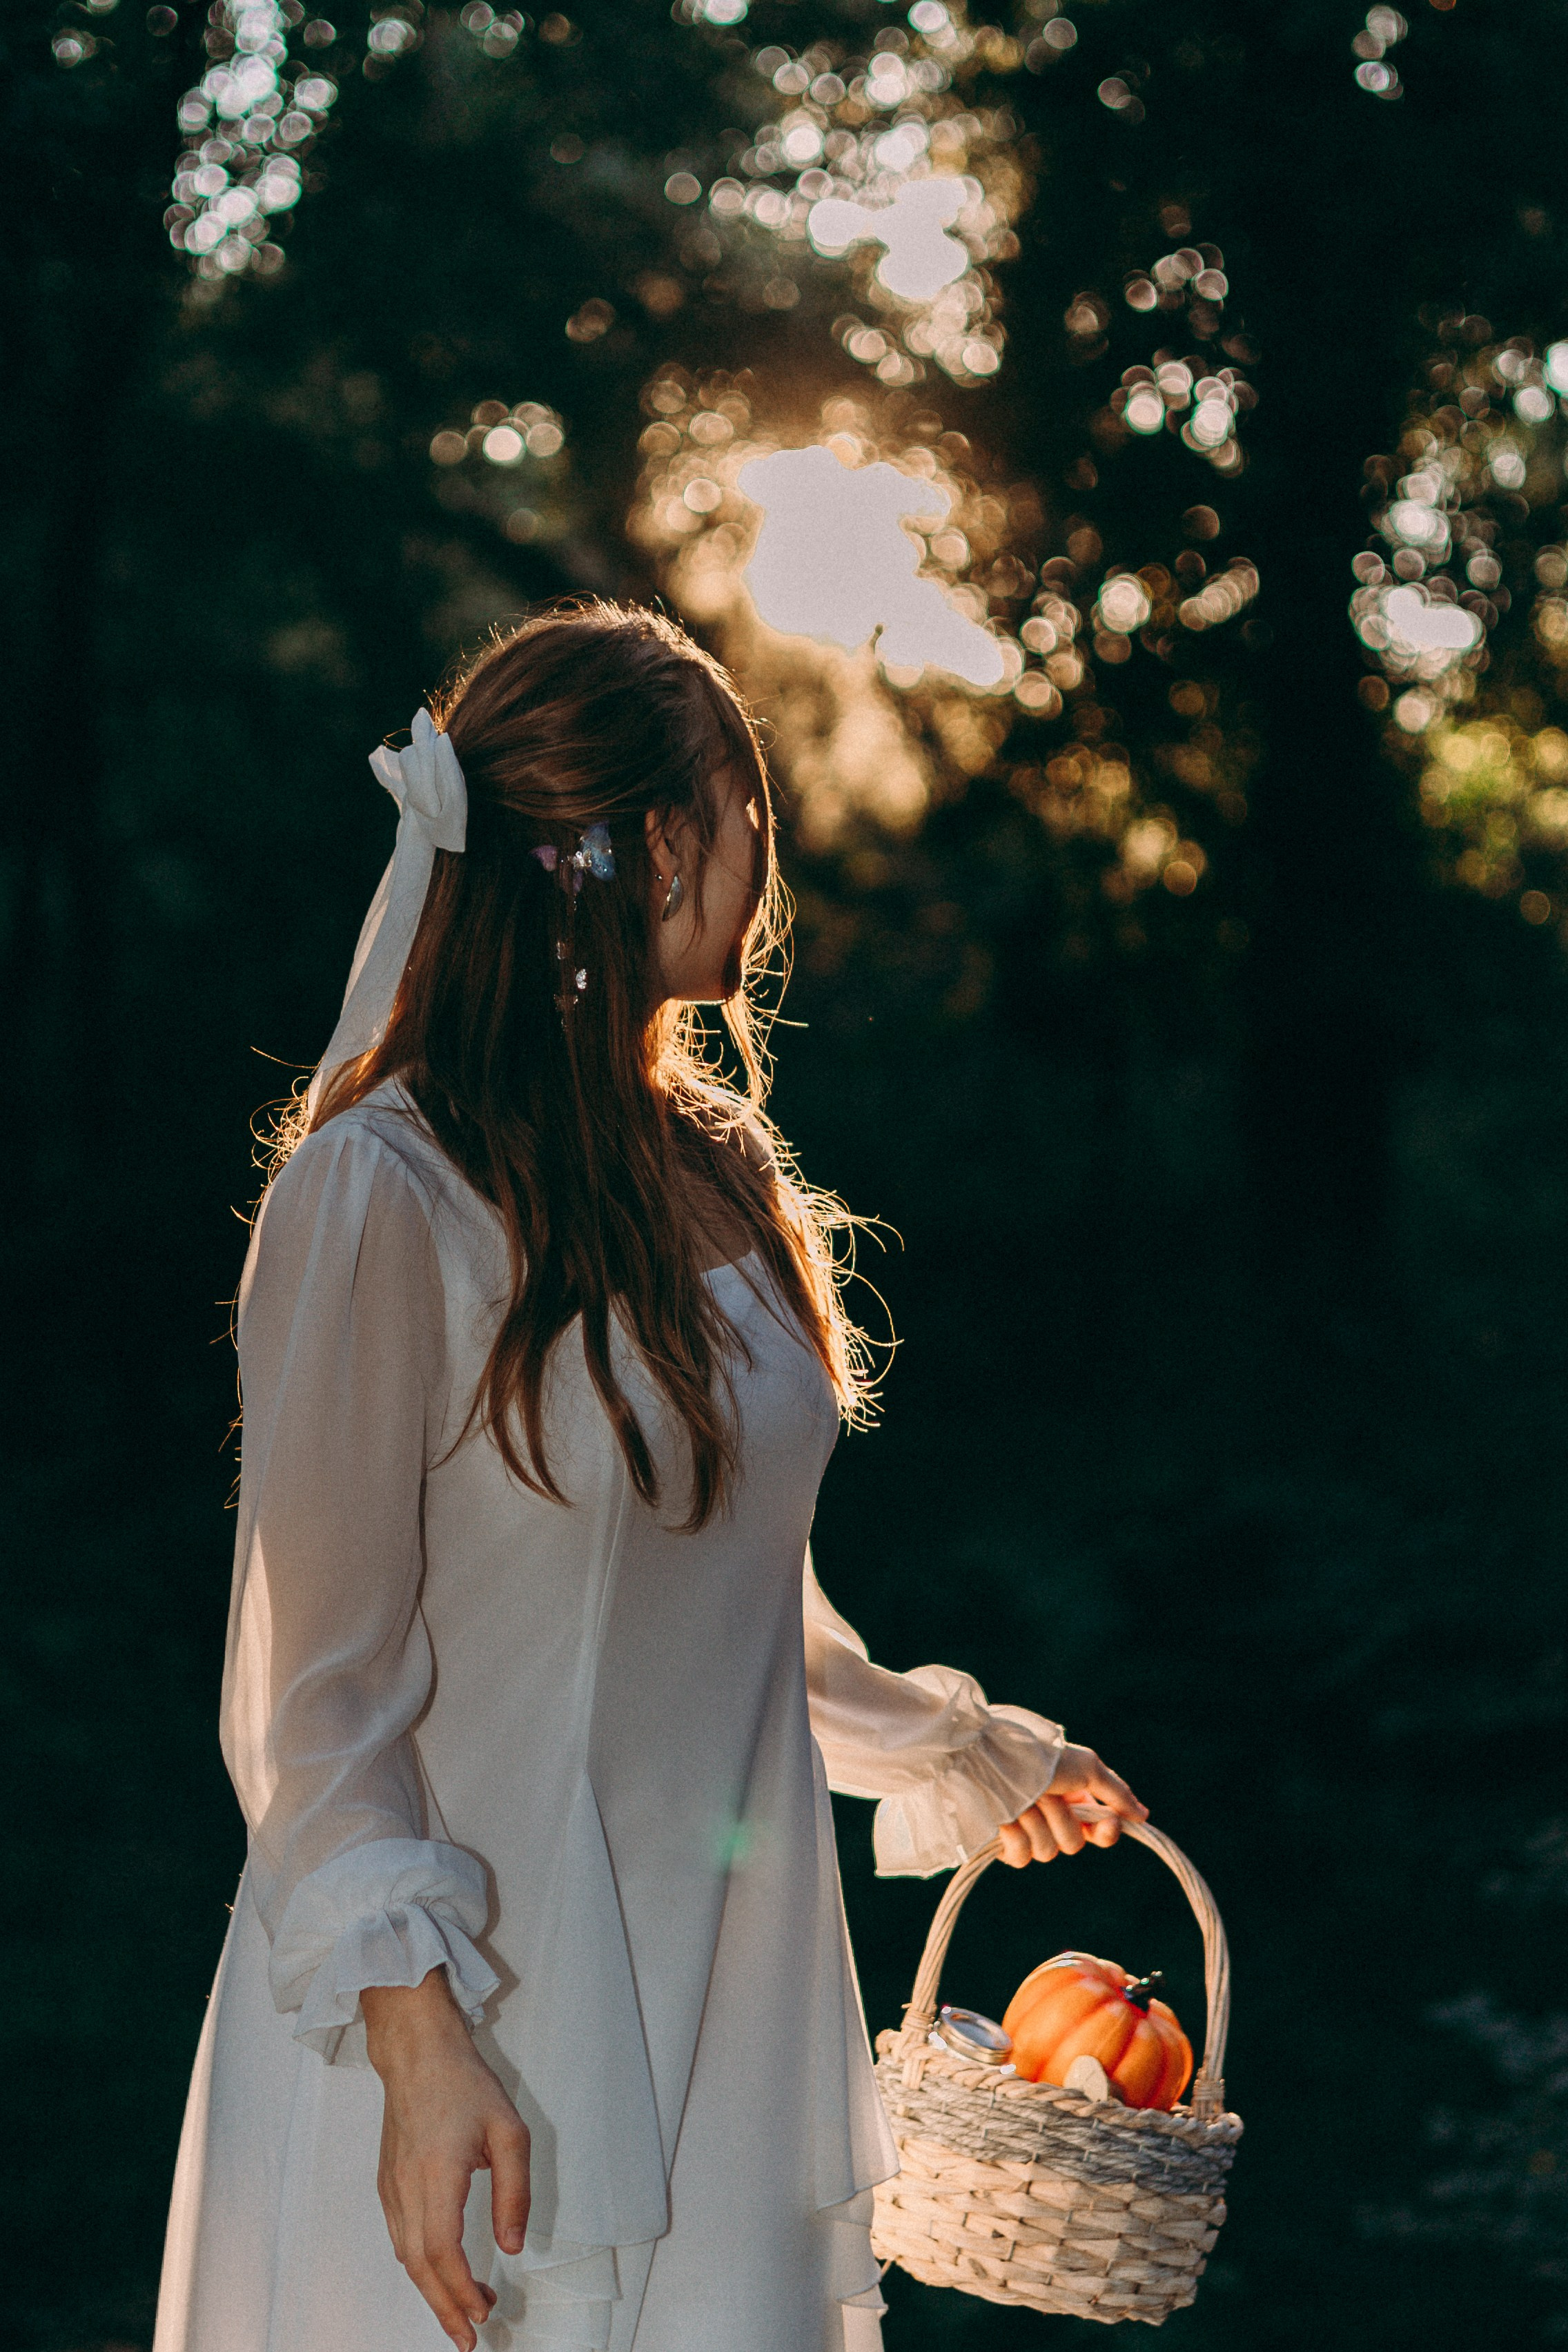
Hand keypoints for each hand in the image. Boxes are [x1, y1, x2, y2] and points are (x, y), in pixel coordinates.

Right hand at [362, 1968, 529, 2350]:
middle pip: (419, 2266)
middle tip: (471, 2337)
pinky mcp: (387, 2182)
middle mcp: (406, 2187)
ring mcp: (391, 2186)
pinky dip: (419, 2265)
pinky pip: (400, 2237)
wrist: (417, 2051)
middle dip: (444, 2308)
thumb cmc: (464, 2083)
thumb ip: (514, 2190)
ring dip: (432, 2290)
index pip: (443, 2251)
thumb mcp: (509, 2131)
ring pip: (406, 2256)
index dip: (461, 2290)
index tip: (484, 2312)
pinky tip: (440, 2272)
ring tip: (464, 2310)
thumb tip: (513, 2246)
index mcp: (437, 2174)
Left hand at [997, 1742, 1148, 1868]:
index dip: (1105, 1833)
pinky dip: (1015, 1837)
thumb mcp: (1086, 1766)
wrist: (988, 1758)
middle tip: (1046, 1795)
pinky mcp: (1003, 1845)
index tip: (1107, 1825)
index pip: (1100, 1831)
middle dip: (1062, 1819)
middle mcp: (1051, 1817)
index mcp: (1073, 1799)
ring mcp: (1027, 1832)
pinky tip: (1005, 1819)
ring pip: (1048, 1851)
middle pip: (1074, 1843)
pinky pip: (1021, 1857)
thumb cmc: (1040, 1758)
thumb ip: (1116, 1792)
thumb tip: (1143, 1816)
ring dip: (1036, 1822)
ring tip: (1020, 1800)